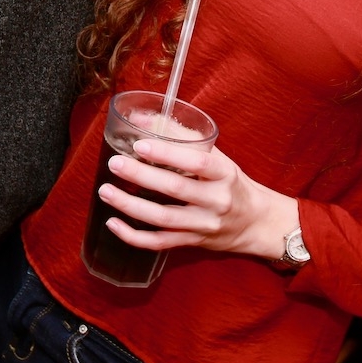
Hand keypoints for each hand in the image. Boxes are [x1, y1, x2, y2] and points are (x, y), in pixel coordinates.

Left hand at [99, 138, 299, 259]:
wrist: (255, 222)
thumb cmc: (230, 183)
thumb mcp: (217, 157)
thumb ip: (182, 138)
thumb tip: (143, 119)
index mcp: (224, 174)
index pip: (196, 162)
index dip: (167, 153)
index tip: (140, 144)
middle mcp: (216, 200)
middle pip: (174, 188)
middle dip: (141, 175)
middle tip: (114, 164)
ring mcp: (203, 225)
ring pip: (162, 218)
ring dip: (130, 205)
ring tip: (106, 191)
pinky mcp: (192, 242)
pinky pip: (159, 243)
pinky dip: (133, 236)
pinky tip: (113, 223)